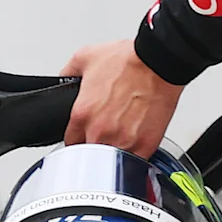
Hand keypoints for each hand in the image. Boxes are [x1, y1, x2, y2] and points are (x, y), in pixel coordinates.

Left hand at [62, 39, 181, 154]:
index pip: (70, 142)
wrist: (158, 62)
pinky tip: (135, 147)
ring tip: (120, 141)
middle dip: (93, 149)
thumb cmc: (128, 60)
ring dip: (112, 156)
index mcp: (82, 114)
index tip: (83, 138)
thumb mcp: (85, 58)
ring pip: (110, 162)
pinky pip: (134, 163)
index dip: (77, 140)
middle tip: (103, 137)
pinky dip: (133, 158)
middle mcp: (99, 131)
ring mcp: (122, 141)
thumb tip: (63, 78)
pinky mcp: (144, 146)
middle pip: (88, 155)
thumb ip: (68, 72)